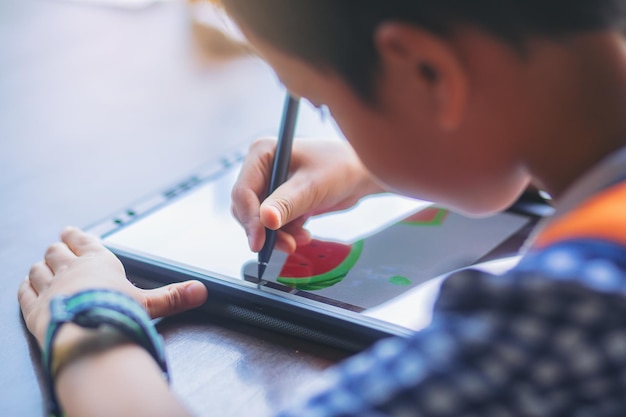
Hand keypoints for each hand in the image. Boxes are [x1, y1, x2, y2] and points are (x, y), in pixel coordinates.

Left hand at [18, 227, 207, 348]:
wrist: (87, 337)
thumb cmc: (119, 315)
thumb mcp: (150, 305)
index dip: (77, 236)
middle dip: (58, 249)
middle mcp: (70, 270)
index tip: (70, 232)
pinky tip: (28, 285)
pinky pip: (25, 292)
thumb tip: (202, 290)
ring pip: (39, 269)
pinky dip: (26, 286)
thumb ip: (174, 297)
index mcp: (99, 263)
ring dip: (41, 266)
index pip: (85, 242)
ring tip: (42, 265)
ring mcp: (49, 289)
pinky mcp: (33, 310)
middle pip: (57, 252)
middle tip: (57, 247)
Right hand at [231, 138, 383, 253]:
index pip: (243, 191)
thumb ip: (287, 203)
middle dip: (265, 231)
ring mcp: (271, 185)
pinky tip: (302, 235)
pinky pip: (273, 224)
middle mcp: (262, 168)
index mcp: (262, 153)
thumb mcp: (312, 186)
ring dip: (277, 235)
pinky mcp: (281, 200)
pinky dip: (286, 234)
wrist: (361, 175)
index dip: (250, 219)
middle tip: (285, 245)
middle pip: (247, 209)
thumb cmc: (340, 168)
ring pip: (260, 220)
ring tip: (299, 240)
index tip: (259, 242)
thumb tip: (265, 220)